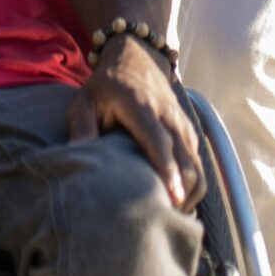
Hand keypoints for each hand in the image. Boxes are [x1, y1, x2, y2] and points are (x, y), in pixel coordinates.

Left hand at [70, 36, 204, 209]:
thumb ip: (81, 127)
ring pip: (197, 161)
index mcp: (141, 105)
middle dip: (183, 188)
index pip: (159, 140)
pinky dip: (194, 181)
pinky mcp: (188, 129)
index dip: (166, 168)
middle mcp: (167, 113)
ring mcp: (181, 121)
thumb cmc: (105, 86)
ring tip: (174, 215)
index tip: (171, 196)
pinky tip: (180, 201)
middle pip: (185, 156)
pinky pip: (198, 159)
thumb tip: (76, 156)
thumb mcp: (84, 100)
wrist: (136, 57)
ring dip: (191, 189)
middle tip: (170, 218)